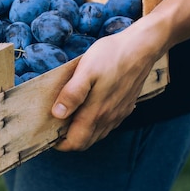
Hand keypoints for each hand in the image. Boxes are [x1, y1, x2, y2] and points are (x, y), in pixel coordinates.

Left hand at [51, 25, 159, 150]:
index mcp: (96, 112)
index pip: (75, 142)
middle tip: (54, 126)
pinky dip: (94, 125)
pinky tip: (87, 110)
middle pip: (85, 142)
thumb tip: (57, 114)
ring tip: (67, 118)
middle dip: (67, 139)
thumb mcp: (85, 71)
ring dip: (81, 132)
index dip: (60, 144)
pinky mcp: (125, 107)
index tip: (48, 133)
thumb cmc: (111, 55)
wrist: (142, 47)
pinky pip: (107, 125)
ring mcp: (119, 114)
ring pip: (97, 135)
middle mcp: (109, 117)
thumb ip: (72, 94)